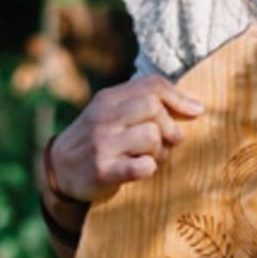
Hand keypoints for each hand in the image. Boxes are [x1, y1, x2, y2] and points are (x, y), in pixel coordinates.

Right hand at [48, 75, 203, 204]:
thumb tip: (195, 106)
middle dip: (170, 126)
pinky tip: (143, 169)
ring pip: (151, 136)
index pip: (152, 85)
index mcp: (108, 99)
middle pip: (153, 107)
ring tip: (152, 158)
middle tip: (169, 142)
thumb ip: (143, 103)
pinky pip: (141, 167)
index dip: (180, 98)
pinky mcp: (102, 172)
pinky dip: (149, 168)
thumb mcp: (112, 113)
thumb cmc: (98, 140)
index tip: (197, 112)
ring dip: (160, 151)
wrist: (59, 170)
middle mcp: (103, 118)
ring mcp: (102, 145)